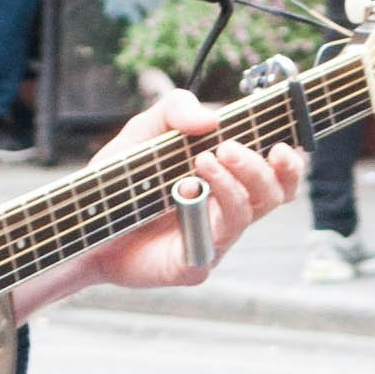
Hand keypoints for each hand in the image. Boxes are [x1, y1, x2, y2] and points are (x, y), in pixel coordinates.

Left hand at [24, 85, 303, 304]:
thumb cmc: (122, 179)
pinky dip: (201, 214)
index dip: (291, 159)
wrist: (84, 221)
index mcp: (230, 178)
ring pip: (246, 214)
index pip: (277, 172)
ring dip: (233, 184)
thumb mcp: (144, 129)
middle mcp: (229, 209)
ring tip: (203, 161)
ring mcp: (213, 239)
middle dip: (262, 168)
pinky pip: (211, 244)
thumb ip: (175, 109)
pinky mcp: (192, 265)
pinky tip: (182, 194)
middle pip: (275, 194)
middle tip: (229, 148)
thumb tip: (210, 118)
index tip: (282, 141)